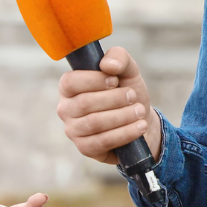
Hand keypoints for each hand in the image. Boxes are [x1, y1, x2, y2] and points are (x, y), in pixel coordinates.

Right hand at [56, 46, 162, 164]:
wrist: (140, 120)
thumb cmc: (127, 92)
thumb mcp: (127, 70)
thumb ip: (119, 58)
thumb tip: (107, 65)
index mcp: (69, 87)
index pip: (70, 82)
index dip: (93, 80)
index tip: (115, 80)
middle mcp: (66, 109)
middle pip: (84, 103)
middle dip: (114, 99)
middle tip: (133, 96)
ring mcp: (73, 130)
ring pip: (94, 123)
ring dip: (122, 116)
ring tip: (140, 111)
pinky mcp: (85, 148)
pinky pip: (103, 141)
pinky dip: (125, 133)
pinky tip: (139, 127)